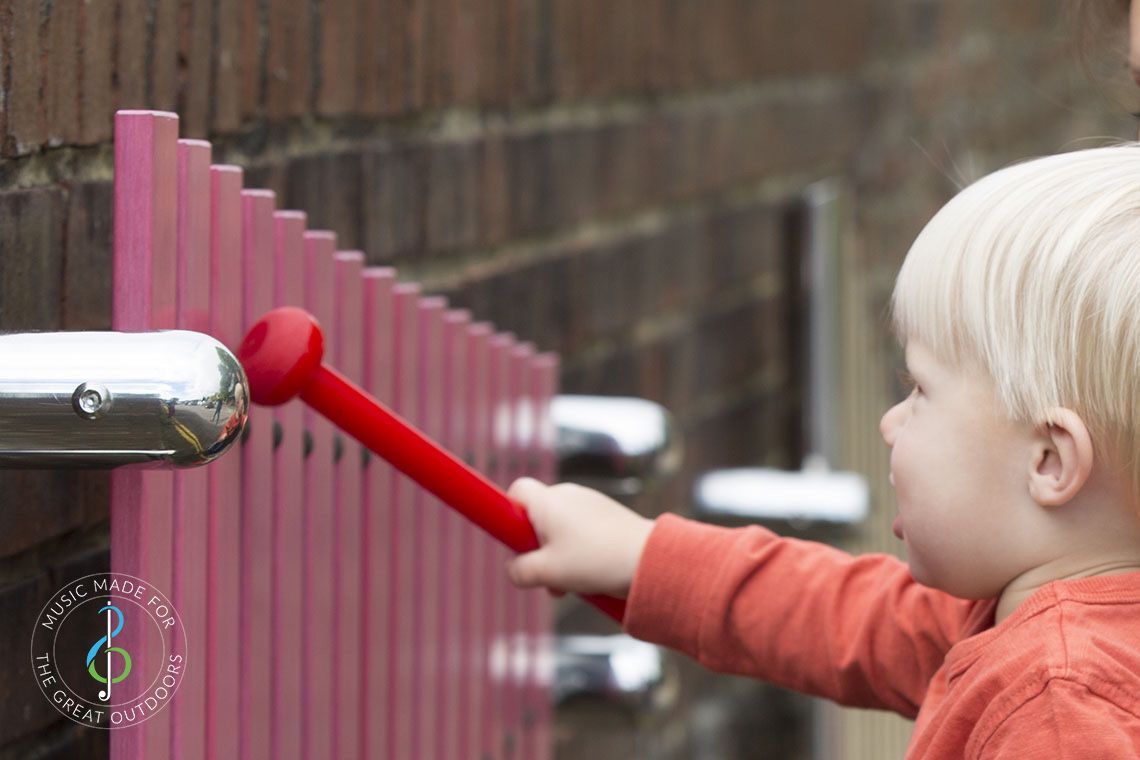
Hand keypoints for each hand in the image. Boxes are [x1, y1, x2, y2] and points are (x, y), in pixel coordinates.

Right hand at [505, 477, 655, 599]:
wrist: (649, 559)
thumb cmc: (596, 561)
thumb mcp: (547, 573)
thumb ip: (520, 571)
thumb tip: (514, 570)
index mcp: (548, 502)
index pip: (516, 491)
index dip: (509, 514)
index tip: (517, 542)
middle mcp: (567, 495)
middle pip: (538, 515)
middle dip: (536, 547)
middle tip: (545, 574)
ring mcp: (590, 502)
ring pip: (560, 527)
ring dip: (558, 555)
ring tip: (571, 584)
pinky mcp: (607, 514)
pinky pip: (581, 530)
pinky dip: (578, 551)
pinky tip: (590, 575)